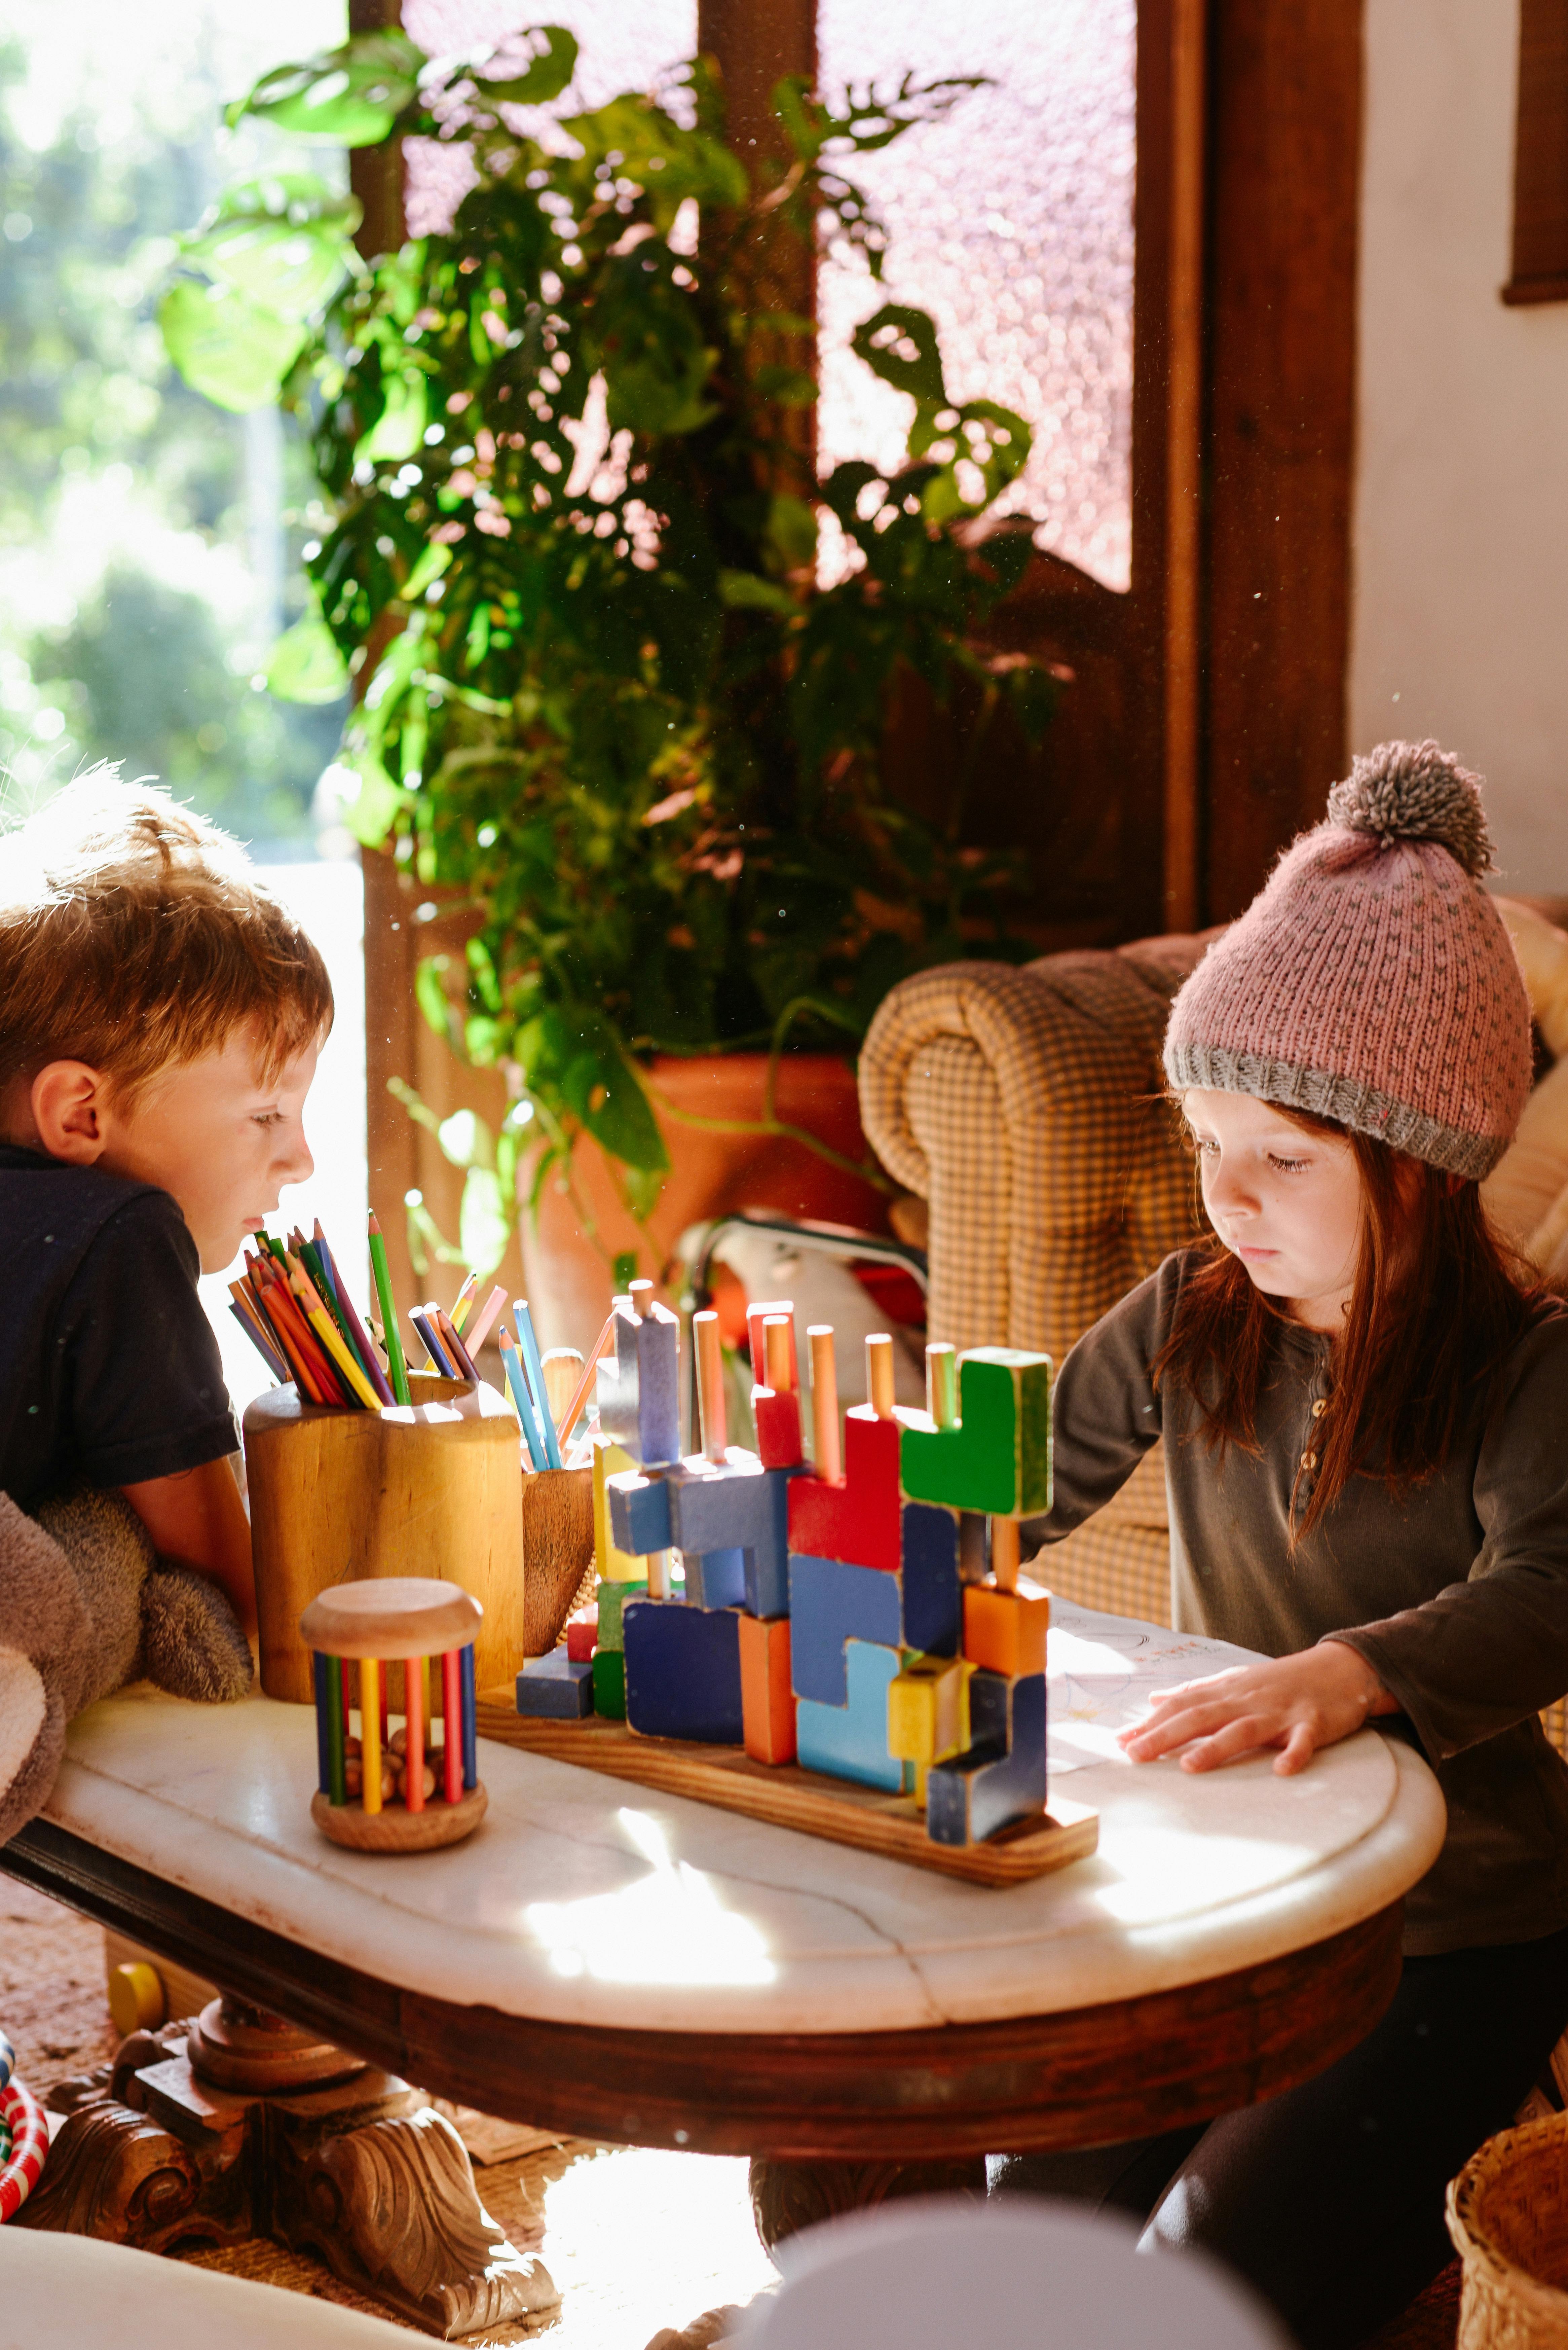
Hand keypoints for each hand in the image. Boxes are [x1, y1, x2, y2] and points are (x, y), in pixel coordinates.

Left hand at [1117, 1640, 1395, 1775]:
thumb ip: (1195, 1692)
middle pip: (1202, 1717)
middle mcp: (1248, 1699)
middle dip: (1166, 1735)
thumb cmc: (1280, 1680)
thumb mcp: (1234, 1681)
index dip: (1151, 1723)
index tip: (1120, 1741)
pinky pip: (1303, 1741)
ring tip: (1189, 1766)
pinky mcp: (1313, 1723)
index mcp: (1228, 1690)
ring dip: (1217, 1748)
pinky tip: (1282, 1770)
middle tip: (1134, 1755)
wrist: (1337, 1668)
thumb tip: (1154, 1700)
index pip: (1182, 1706)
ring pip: (1244, 1729)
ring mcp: (1280, 1711)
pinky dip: (1294, 1755)